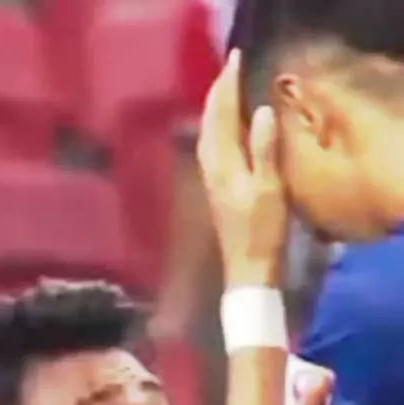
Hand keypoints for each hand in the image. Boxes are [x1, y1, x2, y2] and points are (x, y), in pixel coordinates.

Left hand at [197, 50, 287, 284]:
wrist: (246, 271)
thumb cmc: (261, 233)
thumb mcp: (269, 190)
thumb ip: (264, 150)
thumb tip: (261, 111)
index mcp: (223, 164)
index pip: (222, 114)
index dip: (228, 85)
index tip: (235, 60)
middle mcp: (210, 168)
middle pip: (209, 121)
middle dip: (217, 93)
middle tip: (229, 70)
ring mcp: (210, 180)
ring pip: (206, 134)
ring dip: (214, 110)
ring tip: (224, 92)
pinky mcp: (216, 191)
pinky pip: (210, 148)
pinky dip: (215, 130)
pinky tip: (222, 133)